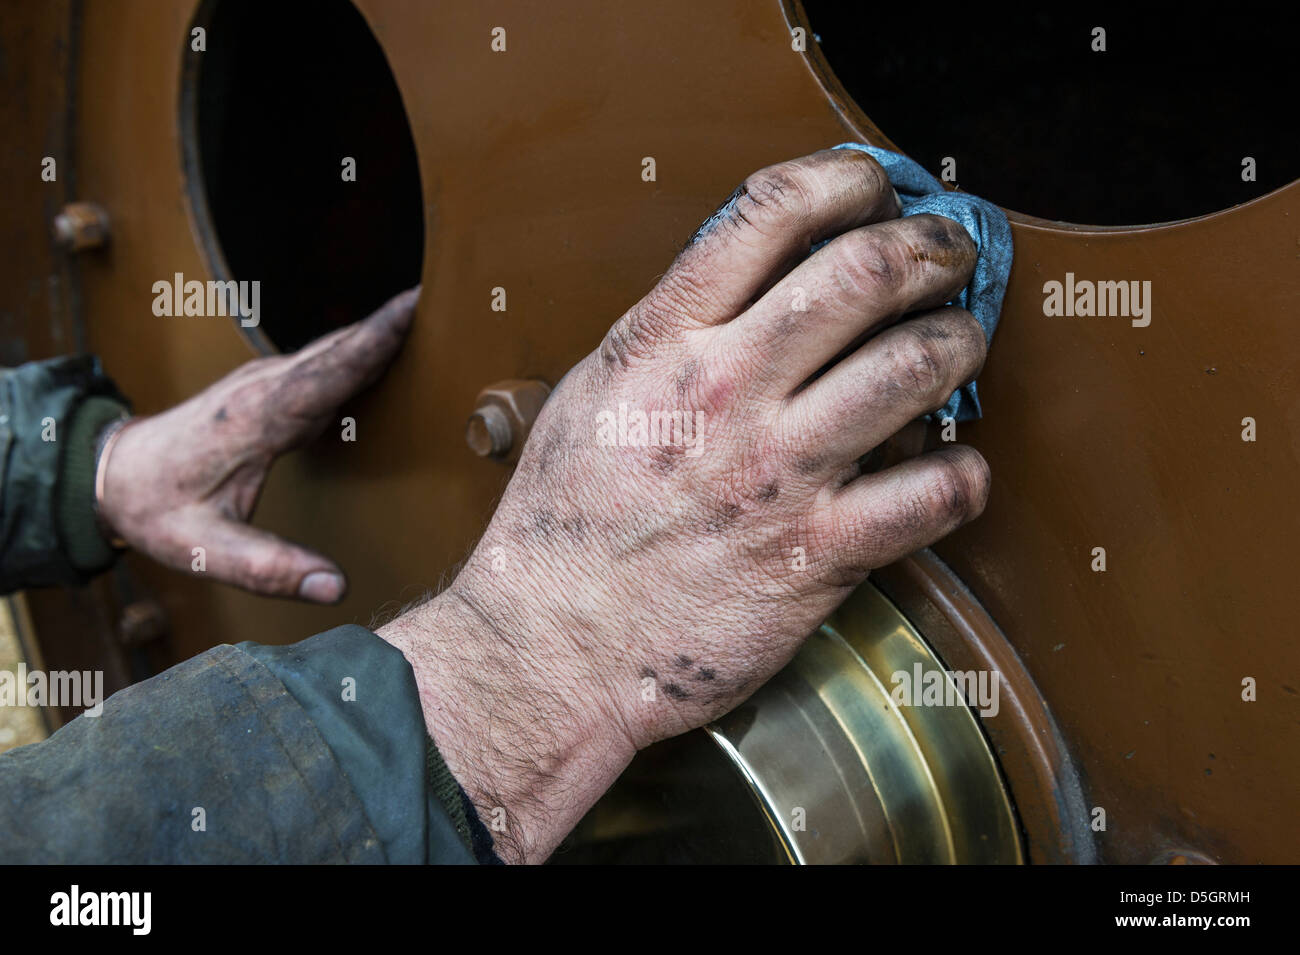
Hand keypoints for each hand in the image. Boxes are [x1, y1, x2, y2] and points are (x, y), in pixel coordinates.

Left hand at [99, 287, 417, 602]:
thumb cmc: (155, 509)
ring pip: (333, 348)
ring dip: (380, 330)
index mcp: (254, 420)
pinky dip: (361, 347)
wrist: (110, 472)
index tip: (413, 311)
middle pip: (339, 348)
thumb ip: (270, 571)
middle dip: (391, 322)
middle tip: (443, 298)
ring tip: (431, 315)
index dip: (372, 343)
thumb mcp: (205, 551)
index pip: (325, 374)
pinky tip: (389, 347)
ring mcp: (265, 380)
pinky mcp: (270, 386)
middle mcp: (263, 388)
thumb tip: (337, 586)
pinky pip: (325, 360)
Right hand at [380, 148, 989, 861]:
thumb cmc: (564, 529)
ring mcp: (776, 473)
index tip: (870, 188)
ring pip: (912, 367)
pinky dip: (962, 475)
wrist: (550, 648)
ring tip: (959, 344)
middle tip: (946, 254)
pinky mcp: (815, 556)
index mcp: (663, 343)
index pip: (770, 212)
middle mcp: (726, 392)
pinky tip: (954, 471)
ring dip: (959, 342)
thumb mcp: (590, 396)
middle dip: (929, 247)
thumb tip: (742, 287)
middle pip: (864, 274)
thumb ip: (665, 335)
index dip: (844, 178)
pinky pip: (931, 496)